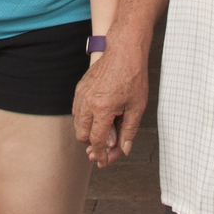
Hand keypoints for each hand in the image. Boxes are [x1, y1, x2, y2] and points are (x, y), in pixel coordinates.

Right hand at [72, 47, 148, 167]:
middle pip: (82, 135)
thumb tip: (124, 150)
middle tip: (107, 144)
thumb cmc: (133, 77)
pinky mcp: (79, 88)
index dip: (100, 154)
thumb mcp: (137, 107)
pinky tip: (100, 115)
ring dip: (88, 130)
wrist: (124, 51)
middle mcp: (87, 103)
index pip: (97, 141)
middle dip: (93, 143)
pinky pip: (77, 110)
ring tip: (106, 127)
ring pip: (77, 124)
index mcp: (103, 109)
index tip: (103, 162)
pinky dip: (85, 118)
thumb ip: (128, 131)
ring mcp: (81, 95)